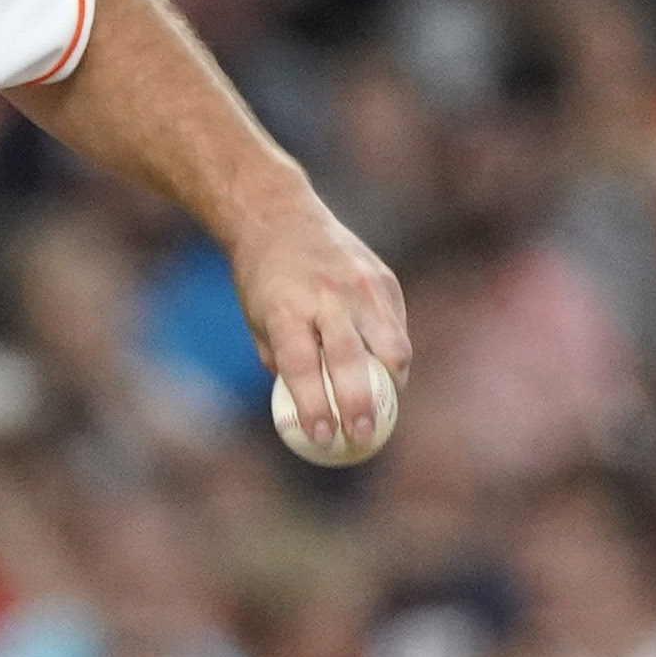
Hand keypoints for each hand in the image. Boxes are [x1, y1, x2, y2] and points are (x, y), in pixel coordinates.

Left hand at [233, 186, 411, 458]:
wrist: (281, 218)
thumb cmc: (266, 283)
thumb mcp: (260, 321)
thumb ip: (283, 362)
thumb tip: (305, 409)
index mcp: (287, 310)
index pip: (303, 367)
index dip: (315, 406)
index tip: (322, 438)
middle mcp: (326, 297)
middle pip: (349, 361)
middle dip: (358, 405)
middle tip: (361, 435)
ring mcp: (359, 285)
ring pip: (389, 342)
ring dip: (391, 381)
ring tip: (388, 408)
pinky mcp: (383, 278)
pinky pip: (395, 326)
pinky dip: (394, 353)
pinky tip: (388, 373)